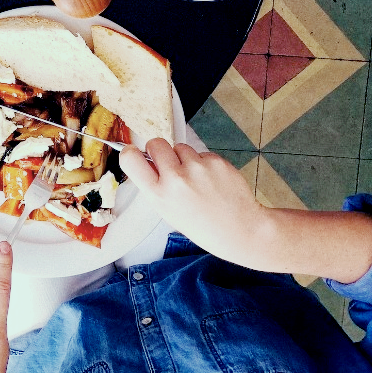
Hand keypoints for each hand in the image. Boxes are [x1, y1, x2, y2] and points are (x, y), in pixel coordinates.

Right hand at [120, 140, 272, 267]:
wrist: (240, 229)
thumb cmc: (203, 225)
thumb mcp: (168, 212)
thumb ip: (156, 186)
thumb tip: (147, 162)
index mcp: (159, 195)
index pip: (131, 159)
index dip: (131, 153)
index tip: (136, 154)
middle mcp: (176, 178)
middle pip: (156, 143)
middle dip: (159, 151)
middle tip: (169, 164)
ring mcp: (197, 167)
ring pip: (180, 147)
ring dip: (185, 158)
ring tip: (196, 179)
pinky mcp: (215, 161)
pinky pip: (201, 153)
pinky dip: (204, 163)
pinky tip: (212, 180)